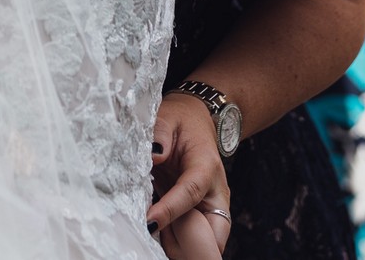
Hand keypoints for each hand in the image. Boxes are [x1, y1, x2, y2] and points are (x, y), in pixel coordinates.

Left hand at [149, 93, 229, 257]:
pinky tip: (157, 237)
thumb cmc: (182, 121)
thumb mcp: (169, 117)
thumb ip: (161, 132)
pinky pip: (197, 239)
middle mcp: (214, 192)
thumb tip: (153, 154)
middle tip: (156, 238)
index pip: (190, 193)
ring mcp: (211, 206)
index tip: (150, 222)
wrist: (198, 121)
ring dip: (183, 247)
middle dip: (191, 245)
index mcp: (206, 167)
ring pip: (208, 242)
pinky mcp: (203, 214)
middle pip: (213, 231)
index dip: (170, 210)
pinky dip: (180, 245)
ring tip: (152, 238)